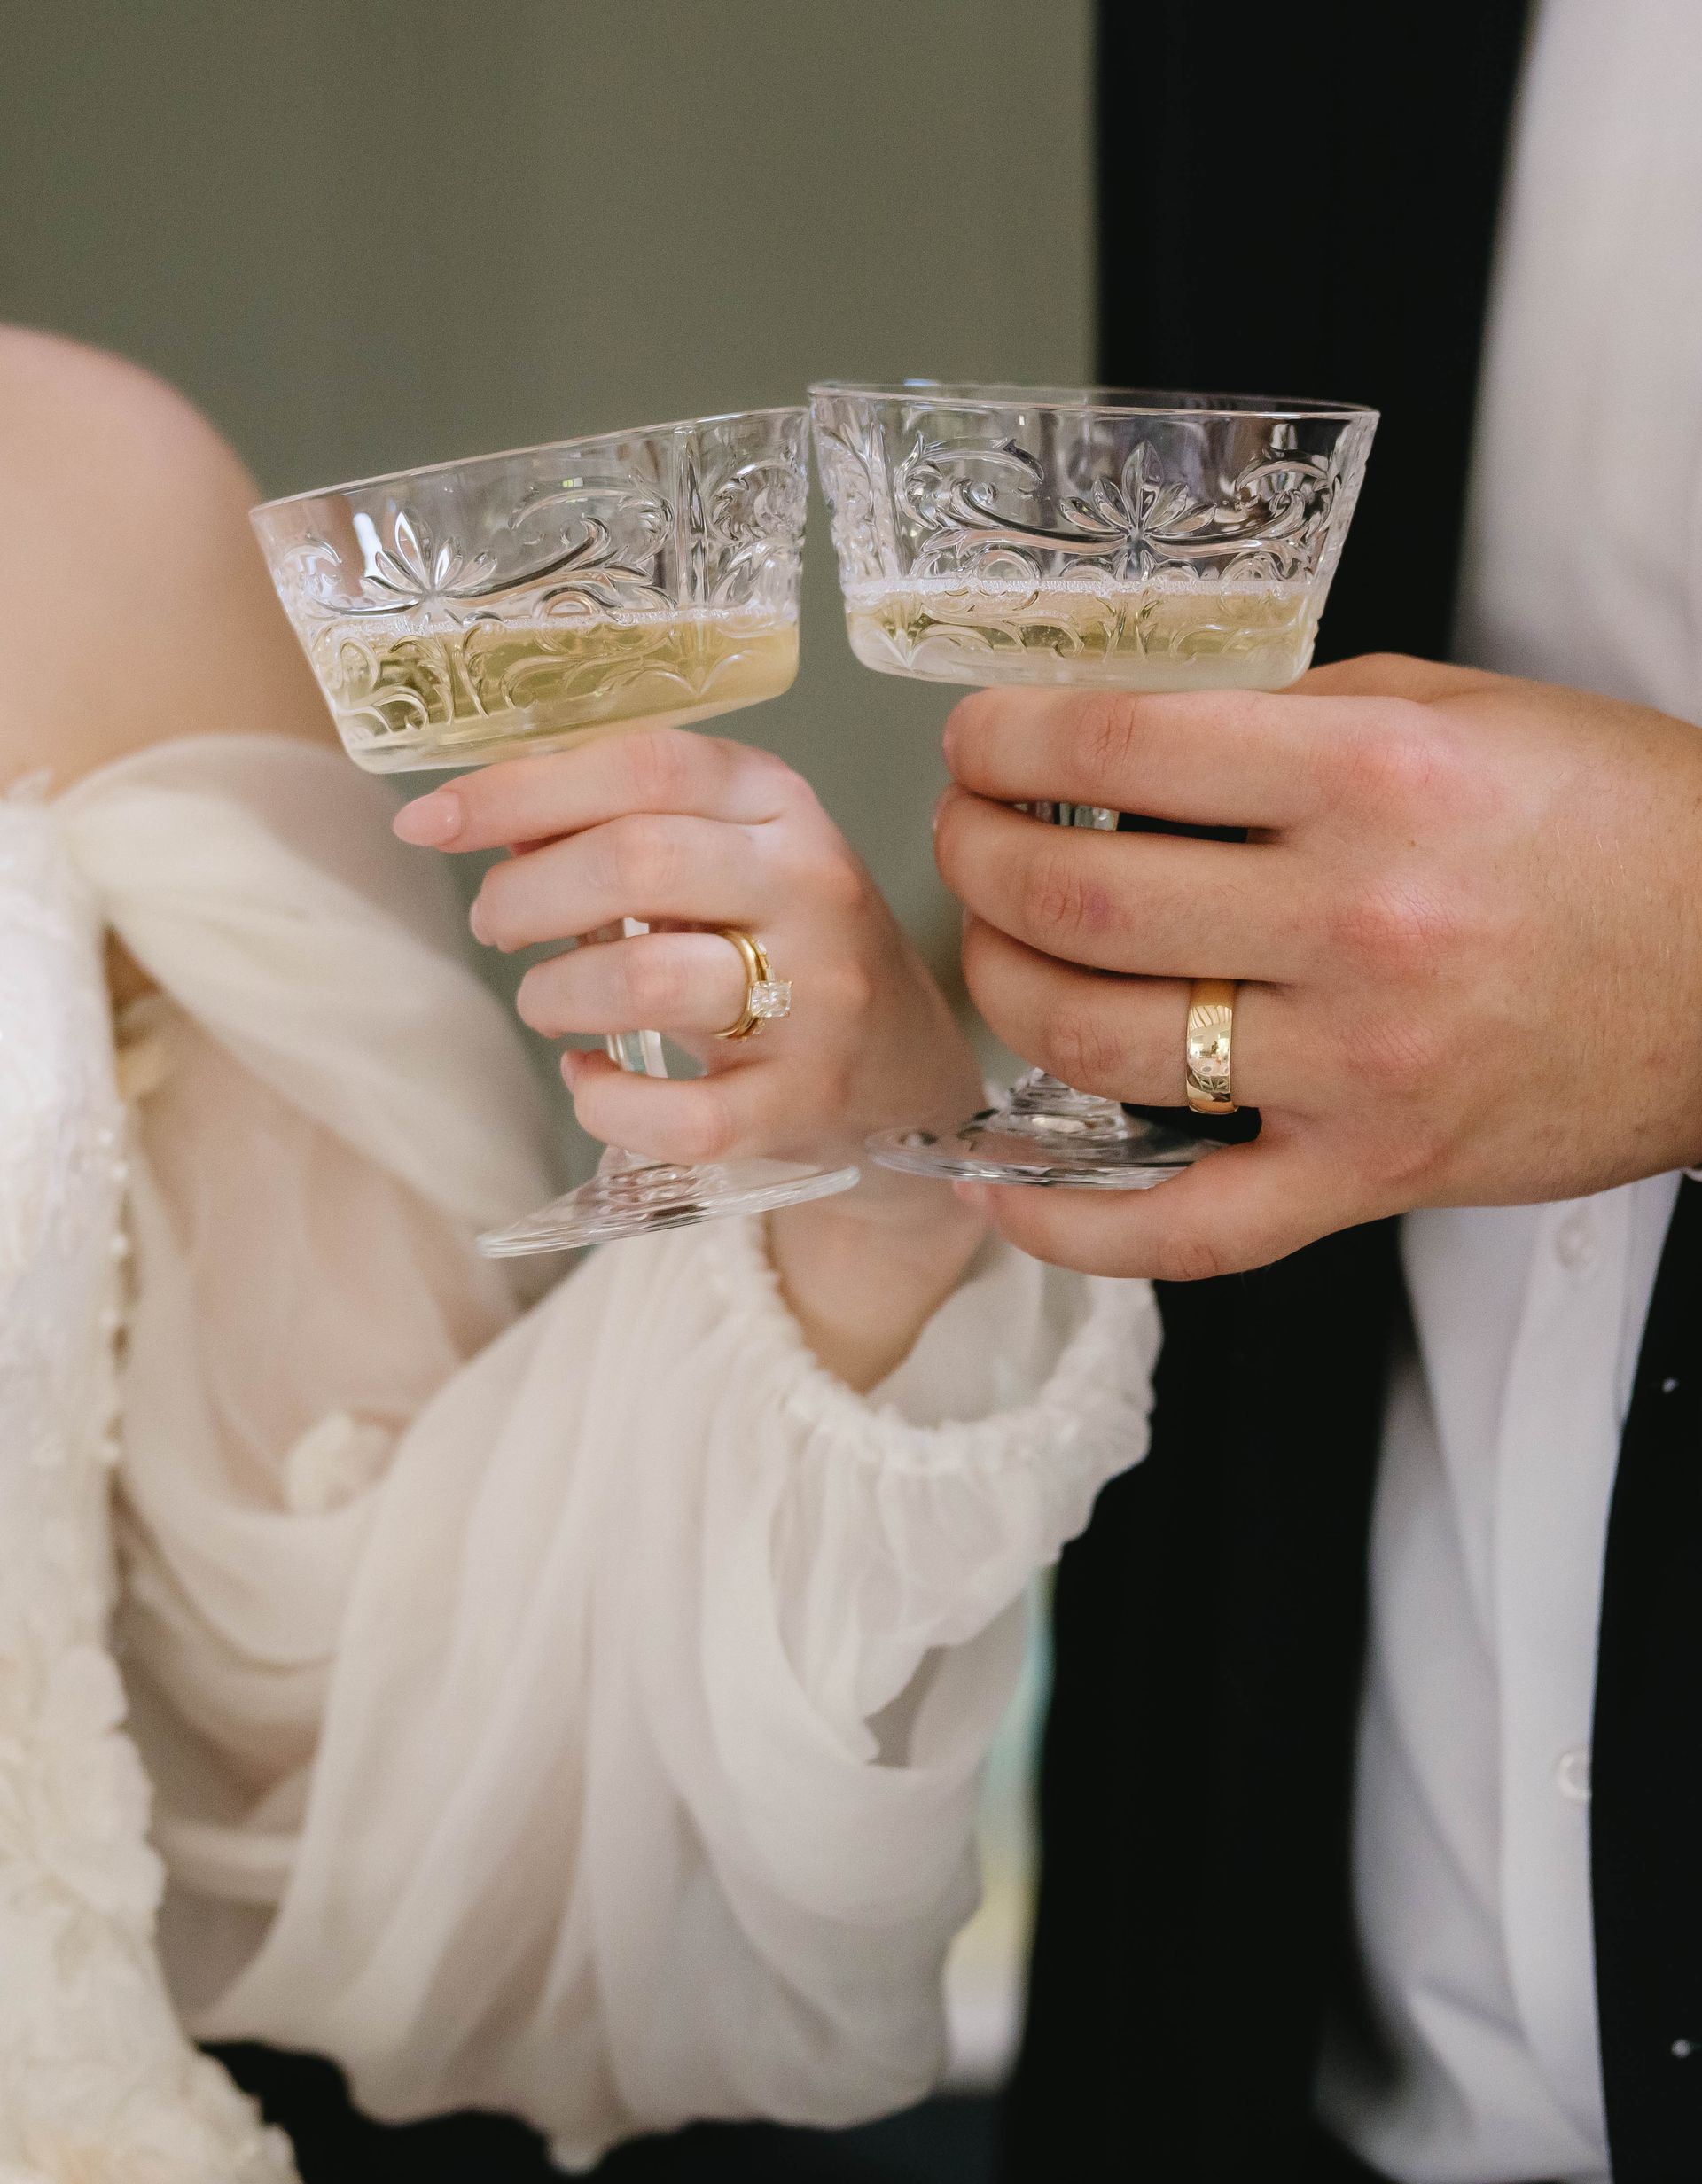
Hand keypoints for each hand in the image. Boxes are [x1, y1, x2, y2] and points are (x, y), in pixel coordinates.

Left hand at [394, 729, 986, 1384]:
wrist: (905, 1072)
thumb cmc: (785, 947)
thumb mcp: (730, 855)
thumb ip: (625, 826)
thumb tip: (480, 818)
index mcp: (781, 806)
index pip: (643, 766)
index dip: (519, 789)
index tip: (428, 821)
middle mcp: (812, 889)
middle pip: (636, 861)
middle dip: (524, 895)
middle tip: (494, 924)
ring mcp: (820, 1002)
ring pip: (646, 981)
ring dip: (556, 993)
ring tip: (547, 1000)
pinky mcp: (805, 1105)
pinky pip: (678, 1116)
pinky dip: (604, 1103)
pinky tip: (590, 1081)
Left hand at [933, 655, 1701, 1279]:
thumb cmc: (1617, 826)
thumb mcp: (1458, 711)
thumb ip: (1288, 721)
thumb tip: (1126, 746)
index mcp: (1375, 777)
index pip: (1116, 748)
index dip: (1003, 742)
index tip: (977, 745)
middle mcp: (1357, 922)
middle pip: (1081, 901)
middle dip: (978, 858)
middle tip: (965, 837)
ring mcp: (1359, 1067)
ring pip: (1099, 1045)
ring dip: (1002, 991)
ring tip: (994, 951)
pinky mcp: (1371, 1176)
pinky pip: (1188, 1231)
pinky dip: (1072, 1227)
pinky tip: (996, 1191)